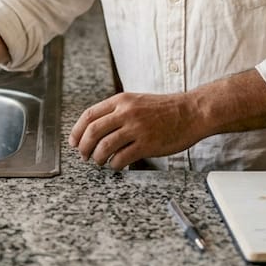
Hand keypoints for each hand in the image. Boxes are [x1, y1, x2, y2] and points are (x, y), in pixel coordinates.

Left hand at [68, 92, 203, 170]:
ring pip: (104, 147)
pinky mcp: (147, 144)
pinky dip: (114, 165)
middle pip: (92, 131)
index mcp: (122, 100)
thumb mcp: (137, 101)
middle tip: (83, 156)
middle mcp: (127, 112)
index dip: (77, 131)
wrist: (191, 112)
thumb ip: (117, 110)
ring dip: (97, 158)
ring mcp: (137, 128)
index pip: (89, 115)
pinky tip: (117, 166)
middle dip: (83, 147)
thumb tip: (95, 127)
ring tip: (100, 162)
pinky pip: (121, 158)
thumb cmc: (165, 109)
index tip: (74, 142)